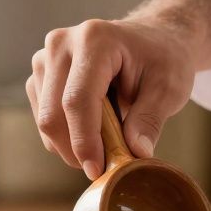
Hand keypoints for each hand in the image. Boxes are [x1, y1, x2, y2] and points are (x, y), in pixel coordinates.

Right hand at [25, 17, 196, 179]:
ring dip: (70, 144)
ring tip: (104, 143)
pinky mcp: (40, 74)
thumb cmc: (162, 60)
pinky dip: (64, 135)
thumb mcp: (169, 88)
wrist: (152, 39)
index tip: (97, 170)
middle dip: (76, 149)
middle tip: (104, 166)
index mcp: (95, 39)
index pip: (77, 99)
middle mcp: (62, 44)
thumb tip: (137, 152)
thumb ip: (151, 119)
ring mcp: (45, 57)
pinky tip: (91, 130)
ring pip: (45, 119)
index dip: (84, 140)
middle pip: (53, 113)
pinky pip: (43, 117)